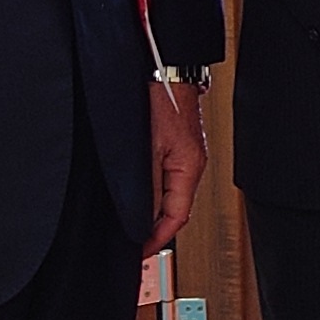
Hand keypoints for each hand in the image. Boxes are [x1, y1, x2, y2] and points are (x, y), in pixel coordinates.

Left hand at [144, 78, 205, 255]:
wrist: (164, 67)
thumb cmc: (160, 98)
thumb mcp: (147, 149)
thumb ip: (146, 186)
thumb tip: (140, 218)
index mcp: (190, 168)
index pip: (176, 218)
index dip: (156, 240)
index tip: (139, 253)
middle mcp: (190, 164)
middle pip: (174, 209)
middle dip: (152, 229)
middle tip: (130, 242)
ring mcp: (183, 154)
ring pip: (168, 194)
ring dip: (150, 210)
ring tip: (128, 223)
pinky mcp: (174, 144)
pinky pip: (164, 178)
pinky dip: (150, 192)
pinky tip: (134, 193)